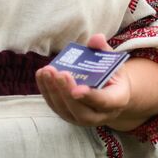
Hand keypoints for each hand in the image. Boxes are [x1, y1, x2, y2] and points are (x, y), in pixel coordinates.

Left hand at [36, 34, 157, 130]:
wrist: (108, 92)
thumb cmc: (111, 75)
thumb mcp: (113, 61)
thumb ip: (104, 50)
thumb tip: (96, 38)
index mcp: (116, 101)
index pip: (103, 102)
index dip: (90, 96)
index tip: (77, 89)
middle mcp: (99, 116)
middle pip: (81, 112)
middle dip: (67, 92)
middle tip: (60, 73)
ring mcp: (81, 119)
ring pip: (65, 110)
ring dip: (53, 90)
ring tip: (47, 71)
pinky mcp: (67, 115)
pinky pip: (55, 106)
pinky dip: (46, 90)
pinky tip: (41, 74)